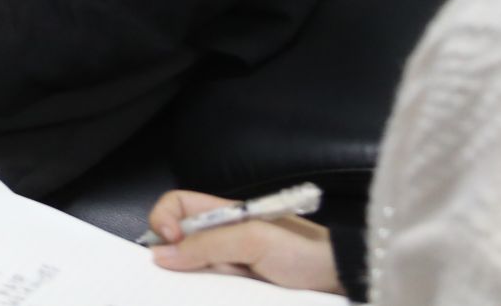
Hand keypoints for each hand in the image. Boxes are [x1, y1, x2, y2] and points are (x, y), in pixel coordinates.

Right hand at [146, 190, 343, 292]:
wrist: (339, 281)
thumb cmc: (302, 251)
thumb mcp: (254, 240)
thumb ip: (208, 243)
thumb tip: (160, 254)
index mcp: (222, 214)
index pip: (176, 205)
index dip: (163, 218)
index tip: (170, 241)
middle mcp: (221, 237)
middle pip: (177, 241)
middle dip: (172, 257)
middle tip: (185, 274)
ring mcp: (229, 266)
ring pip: (191, 270)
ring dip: (190, 281)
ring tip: (215, 287)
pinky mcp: (237, 290)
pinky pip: (209, 292)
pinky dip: (204, 296)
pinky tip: (214, 297)